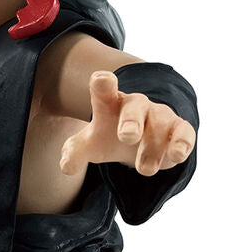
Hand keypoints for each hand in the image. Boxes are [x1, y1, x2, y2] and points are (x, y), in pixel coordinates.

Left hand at [60, 70, 195, 177]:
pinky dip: (182, 143)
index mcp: (109, 103)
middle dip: (131, 121)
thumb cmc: (109, 138)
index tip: (102, 81)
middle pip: (134, 106)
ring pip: (159, 124)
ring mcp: (159, 115)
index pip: (103, 88)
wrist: (137, 143)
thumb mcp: (89, 145)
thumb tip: (66, 166)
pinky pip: (184, 131)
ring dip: (152, 147)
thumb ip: (75, 153)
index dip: (103, 83)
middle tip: (126, 138)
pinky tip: (177, 155)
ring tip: (144, 170)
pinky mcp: (179, 129)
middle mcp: (135, 105)